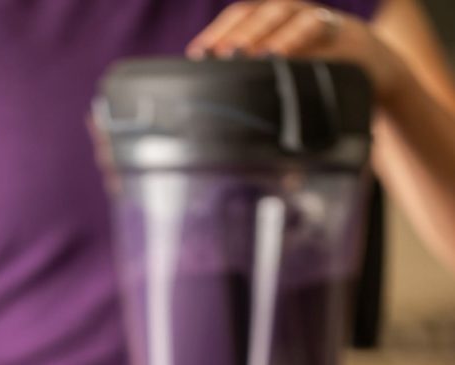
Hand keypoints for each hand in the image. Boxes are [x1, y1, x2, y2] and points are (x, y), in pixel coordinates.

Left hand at [186, 2, 405, 104]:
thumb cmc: (325, 83)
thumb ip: (267, 94)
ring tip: (254, 55)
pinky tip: (287, 57)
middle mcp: (297, 13)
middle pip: (261, 12)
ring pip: (290, 15)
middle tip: (220, 55)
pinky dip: (301, 41)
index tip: (197, 54)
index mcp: (277, 23)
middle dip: (240, 32)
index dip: (219, 32)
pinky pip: (321, 30)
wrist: (379, 73)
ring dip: (270, 33)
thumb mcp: (293, 84)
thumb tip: (234, 139)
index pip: (242, 16)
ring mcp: (321, 19)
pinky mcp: (344, 31)